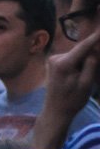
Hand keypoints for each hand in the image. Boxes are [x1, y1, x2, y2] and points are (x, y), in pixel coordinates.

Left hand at [34, 26, 99, 148]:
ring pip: (76, 56)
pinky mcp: (54, 62)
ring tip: (86, 78)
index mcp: (63, 63)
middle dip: (91, 55)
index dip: (94, 38)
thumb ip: (91, 65)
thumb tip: (93, 50)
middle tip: (90, 75)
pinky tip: (80, 77)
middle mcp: (56, 57)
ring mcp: (53, 59)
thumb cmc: (72, 100)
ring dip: (85, 62)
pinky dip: (79, 64)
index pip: (82, 47)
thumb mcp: (86, 84)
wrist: (56, 110)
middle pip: (80, 52)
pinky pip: (71, 59)